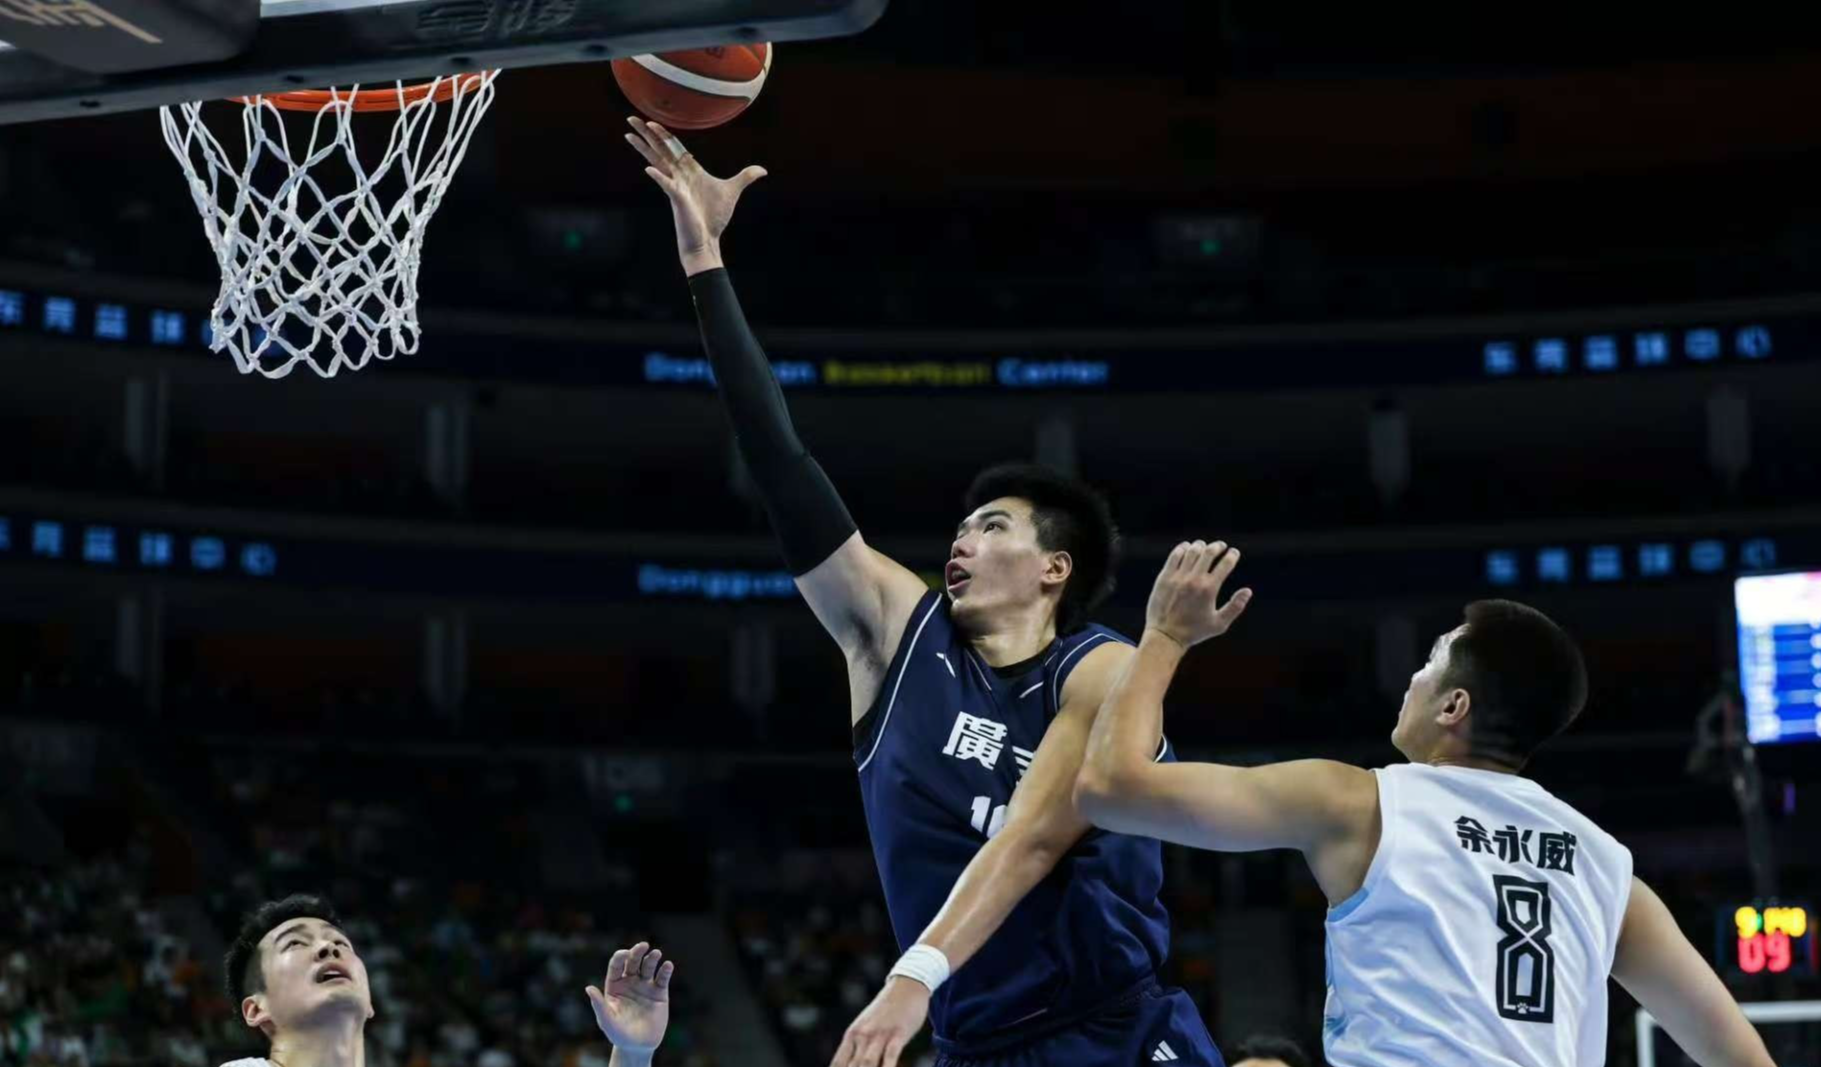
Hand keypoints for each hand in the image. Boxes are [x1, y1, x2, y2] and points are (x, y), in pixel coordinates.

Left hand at [586, 942, 672, 1055]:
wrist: (638, 1046)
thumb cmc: (619, 1034)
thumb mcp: (607, 1021)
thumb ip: (599, 1005)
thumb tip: (588, 988)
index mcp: (614, 985)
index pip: (616, 965)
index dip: (620, 956)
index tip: (625, 954)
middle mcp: (630, 981)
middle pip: (633, 961)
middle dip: (637, 952)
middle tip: (643, 945)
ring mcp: (645, 985)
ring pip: (648, 966)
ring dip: (652, 958)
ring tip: (656, 954)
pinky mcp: (659, 992)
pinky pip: (662, 978)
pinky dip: (665, 970)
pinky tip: (667, 965)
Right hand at [624, 116, 766, 273]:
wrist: (707, 241)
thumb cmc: (714, 218)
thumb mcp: (733, 191)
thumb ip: (745, 177)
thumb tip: (762, 170)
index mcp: (689, 171)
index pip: (674, 147)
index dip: (663, 134)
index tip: (651, 121)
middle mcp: (678, 176)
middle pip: (660, 150)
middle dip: (646, 134)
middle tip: (630, 118)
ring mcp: (676, 187)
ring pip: (657, 162)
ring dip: (644, 148)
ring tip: (629, 133)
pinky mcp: (678, 200)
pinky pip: (667, 186)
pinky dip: (659, 178)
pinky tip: (649, 169)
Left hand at [830, 976, 928, 1066]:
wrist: (907, 984)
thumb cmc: (887, 1009)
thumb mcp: (867, 1025)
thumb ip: (858, 1045)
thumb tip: (849, 1063)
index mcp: (852, 1035)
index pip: (838, 1064)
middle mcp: (862, 1035)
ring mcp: (880, 1034)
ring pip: (867, 1063)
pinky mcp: (897, 1033)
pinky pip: (891, 1056)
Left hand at [1144, 540, 1252, 649]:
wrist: (1166, 635)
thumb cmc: (1194, 631)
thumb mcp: (1219, 624)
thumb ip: (1235, 607)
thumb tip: (1248, 591)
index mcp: (1209, 589)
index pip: (1225, 564)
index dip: (1232, 555)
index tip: (1234, 553)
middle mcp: (1194, 580)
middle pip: (1209, 552)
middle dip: (1218, 546)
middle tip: (1221, 546)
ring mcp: (1178, 577)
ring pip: (1192, 551)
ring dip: (1201, 546)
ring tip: (1204, 547)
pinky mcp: (1165, 577)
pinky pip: (1175, 556)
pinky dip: (1183, 549)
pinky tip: (1187, 548)